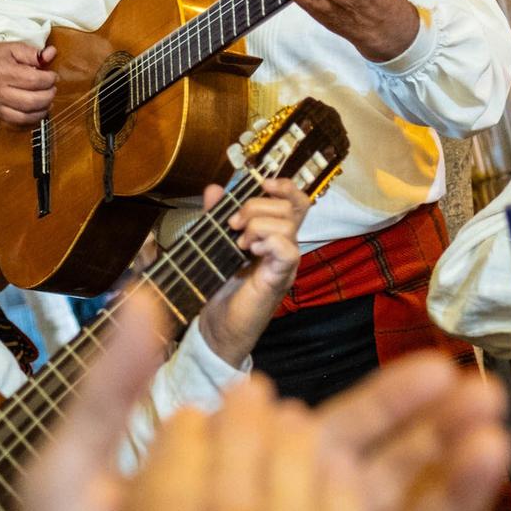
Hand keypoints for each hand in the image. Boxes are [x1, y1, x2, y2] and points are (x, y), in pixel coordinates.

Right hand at [0, 41, 58, 125]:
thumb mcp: (12, 48)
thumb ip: (33, 53)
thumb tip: (51, 54)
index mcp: (2, 72)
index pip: (34, 80)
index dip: (49, 79)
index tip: (53, 76)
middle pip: (31, 101)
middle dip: (48, 96)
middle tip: (51, 89)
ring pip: (25, 118)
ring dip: (42, 111)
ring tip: (46, 102)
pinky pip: (15, 126)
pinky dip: (30, 123)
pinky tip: (35, 112)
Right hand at [0, 360, 378, 510]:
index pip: (164, 490)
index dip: (177, 438)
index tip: (179, 416)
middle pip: (237, 482)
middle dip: (240, 427)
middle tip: (241, 394)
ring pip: (301, 505)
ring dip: (295, 449)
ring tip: (285, 419)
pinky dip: (343, 501)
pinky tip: (336, 477)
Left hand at [196, 177, 308, 365]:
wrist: (216, 327)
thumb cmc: (220, 288)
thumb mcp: (215, 243)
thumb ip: (216, 215)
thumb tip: (215, 189)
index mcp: (274, 234)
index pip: (295, 201)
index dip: (285, 185)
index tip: (262, 183)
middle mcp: (285, 246)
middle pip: (290, 207)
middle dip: (256, 205)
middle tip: (233, 224)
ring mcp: (285, 263)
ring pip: (288, 225)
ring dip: (258, 224)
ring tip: (239, 242)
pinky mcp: (279, 279)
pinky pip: (288, 251)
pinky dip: (268, 242)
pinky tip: (251, 250)